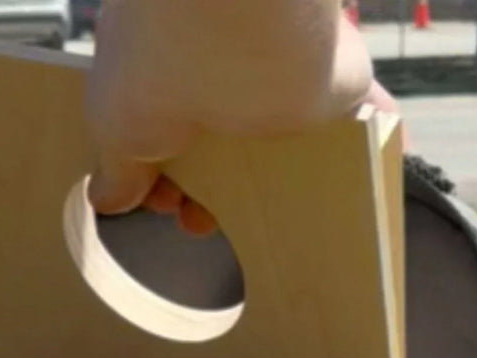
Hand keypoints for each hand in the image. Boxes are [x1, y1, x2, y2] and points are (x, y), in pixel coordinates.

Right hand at [84, 0, 400, 235]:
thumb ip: (115, 169)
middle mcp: (227, 66)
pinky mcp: (336, 80)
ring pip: (284, 140)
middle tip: (203, 219)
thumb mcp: (115, 125)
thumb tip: (107, 199)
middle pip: (225, 147)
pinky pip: (361, 120)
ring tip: (265, 219)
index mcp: (168, 64)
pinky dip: (369, 150)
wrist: (239, 6)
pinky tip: (364, 192)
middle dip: (212, 193)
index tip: (163, 202)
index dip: (161, 179)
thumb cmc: (161, 54)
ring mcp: (282, 74)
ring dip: (278, 184)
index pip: (166, 133)